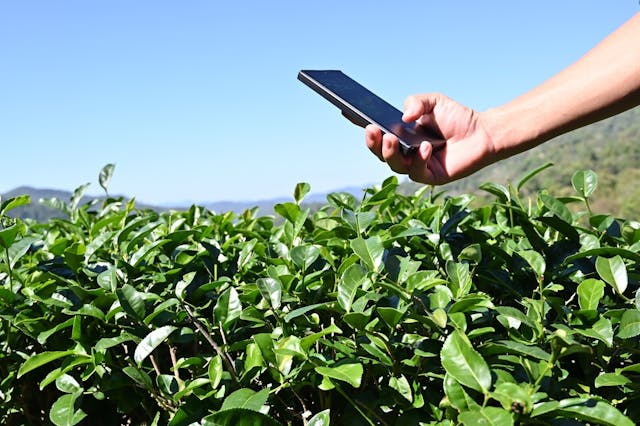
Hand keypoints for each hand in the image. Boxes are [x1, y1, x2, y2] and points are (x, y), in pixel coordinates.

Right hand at [365, 93, 495, 184]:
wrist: (482, 133)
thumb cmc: (456, 118)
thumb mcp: (434, 102)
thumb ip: (417, 102)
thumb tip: (405, 116)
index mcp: (401, 136)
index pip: (377, 132)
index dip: (361, 125)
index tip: (347, 112)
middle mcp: (404, 153)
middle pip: (380, 153)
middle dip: (373, 143)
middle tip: (371, 129)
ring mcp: (416, 167)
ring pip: (395, 165)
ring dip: (391, 152)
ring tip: (391, 139)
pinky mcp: (431, 177)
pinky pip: (419, 171)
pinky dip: (420, 158)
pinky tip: (426, 147)